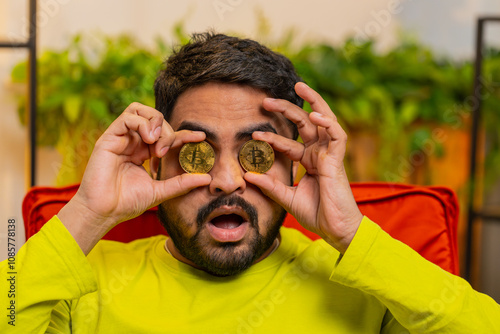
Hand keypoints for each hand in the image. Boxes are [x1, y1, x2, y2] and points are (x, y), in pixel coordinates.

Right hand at [58, 103, 210, 253]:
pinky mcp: (109, 138)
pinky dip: (142, 123)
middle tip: (165, 152)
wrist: (103, 212)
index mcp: (144, 152)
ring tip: (157, 142)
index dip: (184, 134)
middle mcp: (133, 142)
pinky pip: (128, 117)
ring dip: (155, 121)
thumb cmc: (126, 203)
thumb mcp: (160, 191)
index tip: (201, 137)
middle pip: (156, 120)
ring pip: (141, 111)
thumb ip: (182, 183)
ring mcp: (121, 139)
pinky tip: (148, 139)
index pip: (167, 135)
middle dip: (168, 132)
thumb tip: (207, 178)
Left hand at [245, 83, 362, 252]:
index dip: (271, 137)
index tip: (253, 134)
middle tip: (266, 101)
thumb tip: (247, 175)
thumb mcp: (286, 198)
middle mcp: (318, 153)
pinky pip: (336, 135)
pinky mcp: (338, 160)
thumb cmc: (316, 214)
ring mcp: (329, 154)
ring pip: (323, 120)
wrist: (335, 230)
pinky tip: (314, 114)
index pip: (288, 142)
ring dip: (313, 102)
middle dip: (286, 109)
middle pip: (303, 124)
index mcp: (308, 161)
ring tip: (299, 86)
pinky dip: (327, 123)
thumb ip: (270, 185)